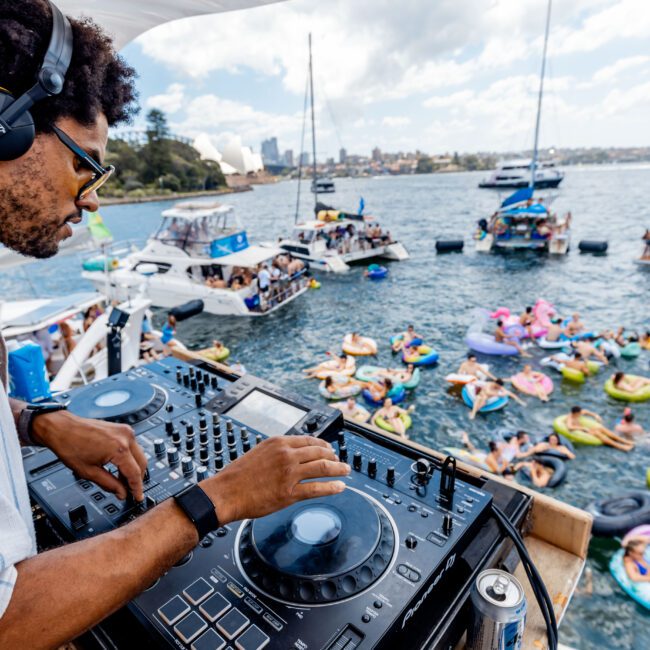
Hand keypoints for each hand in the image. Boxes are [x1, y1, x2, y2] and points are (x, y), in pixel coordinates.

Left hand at [32, 411, 146, 500]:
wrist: (62, 428)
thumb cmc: (70, 445)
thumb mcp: (89, 472)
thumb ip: (109, 484)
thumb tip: (121, 493)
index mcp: (119, 448)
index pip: (135, 473)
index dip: (137, 488)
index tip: (137, 497)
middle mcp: (126, 437)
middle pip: (141, 463)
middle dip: (137, 479)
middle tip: (130, 491)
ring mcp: (125, 431)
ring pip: (139, 454)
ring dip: (134, 468)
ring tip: (122, 481)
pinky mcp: (122, 429)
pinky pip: (133, 446)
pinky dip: (130, 458)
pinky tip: (120, 467)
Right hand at [201, 436, 349, 524]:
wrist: (225, 493)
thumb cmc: (238, 475)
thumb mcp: (259, 452)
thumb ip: (277, 451)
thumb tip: (293, 452)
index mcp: (278, 443)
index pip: (309, 440)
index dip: (323, 445)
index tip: (330, 449)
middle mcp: (286, 455)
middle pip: (319, 452)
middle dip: (334, 456)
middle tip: (341, 461)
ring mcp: (289, 474)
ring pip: (323, 468)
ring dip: (339, 469)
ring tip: (346, 471)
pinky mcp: (289, 493)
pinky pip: (317, 488)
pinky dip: (332, 487)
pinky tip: (339, 487)